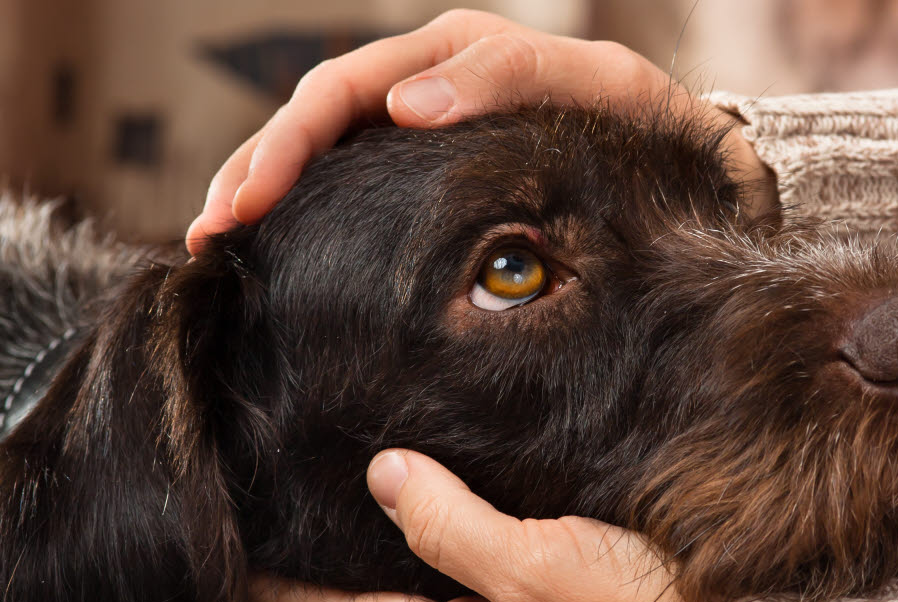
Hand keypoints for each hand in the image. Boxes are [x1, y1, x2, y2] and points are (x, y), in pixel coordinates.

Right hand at [187, 9, 774, 253]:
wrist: (683, 157)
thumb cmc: (644, 123)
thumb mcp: (597, 86)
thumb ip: (508, 79)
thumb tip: (406, 105)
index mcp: (455, 55)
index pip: (344, 89)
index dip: (289, 143)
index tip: (249, 203)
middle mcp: (427, 84)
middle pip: (314, 117)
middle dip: (255, 171)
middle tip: (210, 237)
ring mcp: (426, 126)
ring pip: (324, 149)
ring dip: (264, 190)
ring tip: (216, 245)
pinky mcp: (432, 171)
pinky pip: (356, 181)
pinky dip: (308, 210)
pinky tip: (276, 245)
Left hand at [251, 450, 699, 601]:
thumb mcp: (541, 576)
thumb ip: (455, 530)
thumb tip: (385, 474)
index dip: (271, 569)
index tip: (224, 514)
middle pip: (355, 588)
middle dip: (313, 539)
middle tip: (269, 476)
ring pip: (402, 567)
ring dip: (368, 525)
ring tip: (328, 467)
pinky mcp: (519, 592)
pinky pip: (451, 553)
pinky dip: (425, 518)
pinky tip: (427, 477)